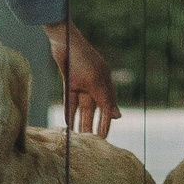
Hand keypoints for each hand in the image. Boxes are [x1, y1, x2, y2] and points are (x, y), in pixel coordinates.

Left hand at [45, 21, 120, 136]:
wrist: (65, 41)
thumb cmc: (84, 59)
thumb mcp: (96, 81)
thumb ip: (106, 100)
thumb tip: (118, 116)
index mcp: (106, 83)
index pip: (108, 108)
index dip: (105, 123)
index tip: (103, 138)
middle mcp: (95, 84)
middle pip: (94, 109)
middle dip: (92, 125)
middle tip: (90, 142)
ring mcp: (82, 82)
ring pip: (82, 107)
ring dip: (80, 120)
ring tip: (78, 136)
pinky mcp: (69, 80)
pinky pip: (70, 100)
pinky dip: (70, 110)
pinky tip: (68, 123)